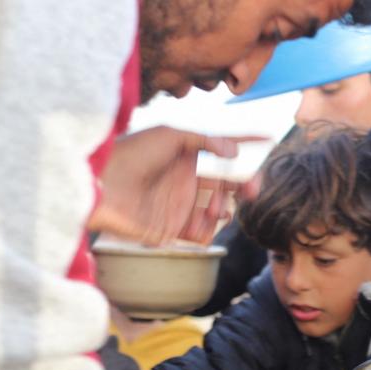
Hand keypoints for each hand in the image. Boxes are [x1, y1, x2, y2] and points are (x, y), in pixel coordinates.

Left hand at [91, 126, 267, 244]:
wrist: (101, 184)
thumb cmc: (130, 153)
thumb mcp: (171, 135)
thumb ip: (206, 140)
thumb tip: (234, 151)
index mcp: (185, 155)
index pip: (222, 148)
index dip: (246, 142)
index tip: (269, 136)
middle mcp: (185, 180)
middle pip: (226, 184)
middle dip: (244, 185)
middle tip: (254, 188)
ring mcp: (179, 205)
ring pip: (218, 210)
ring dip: (225, 207)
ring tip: (217, 207)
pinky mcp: (171, 229)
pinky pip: (202, 233)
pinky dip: (210, 228)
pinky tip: (205, 220)